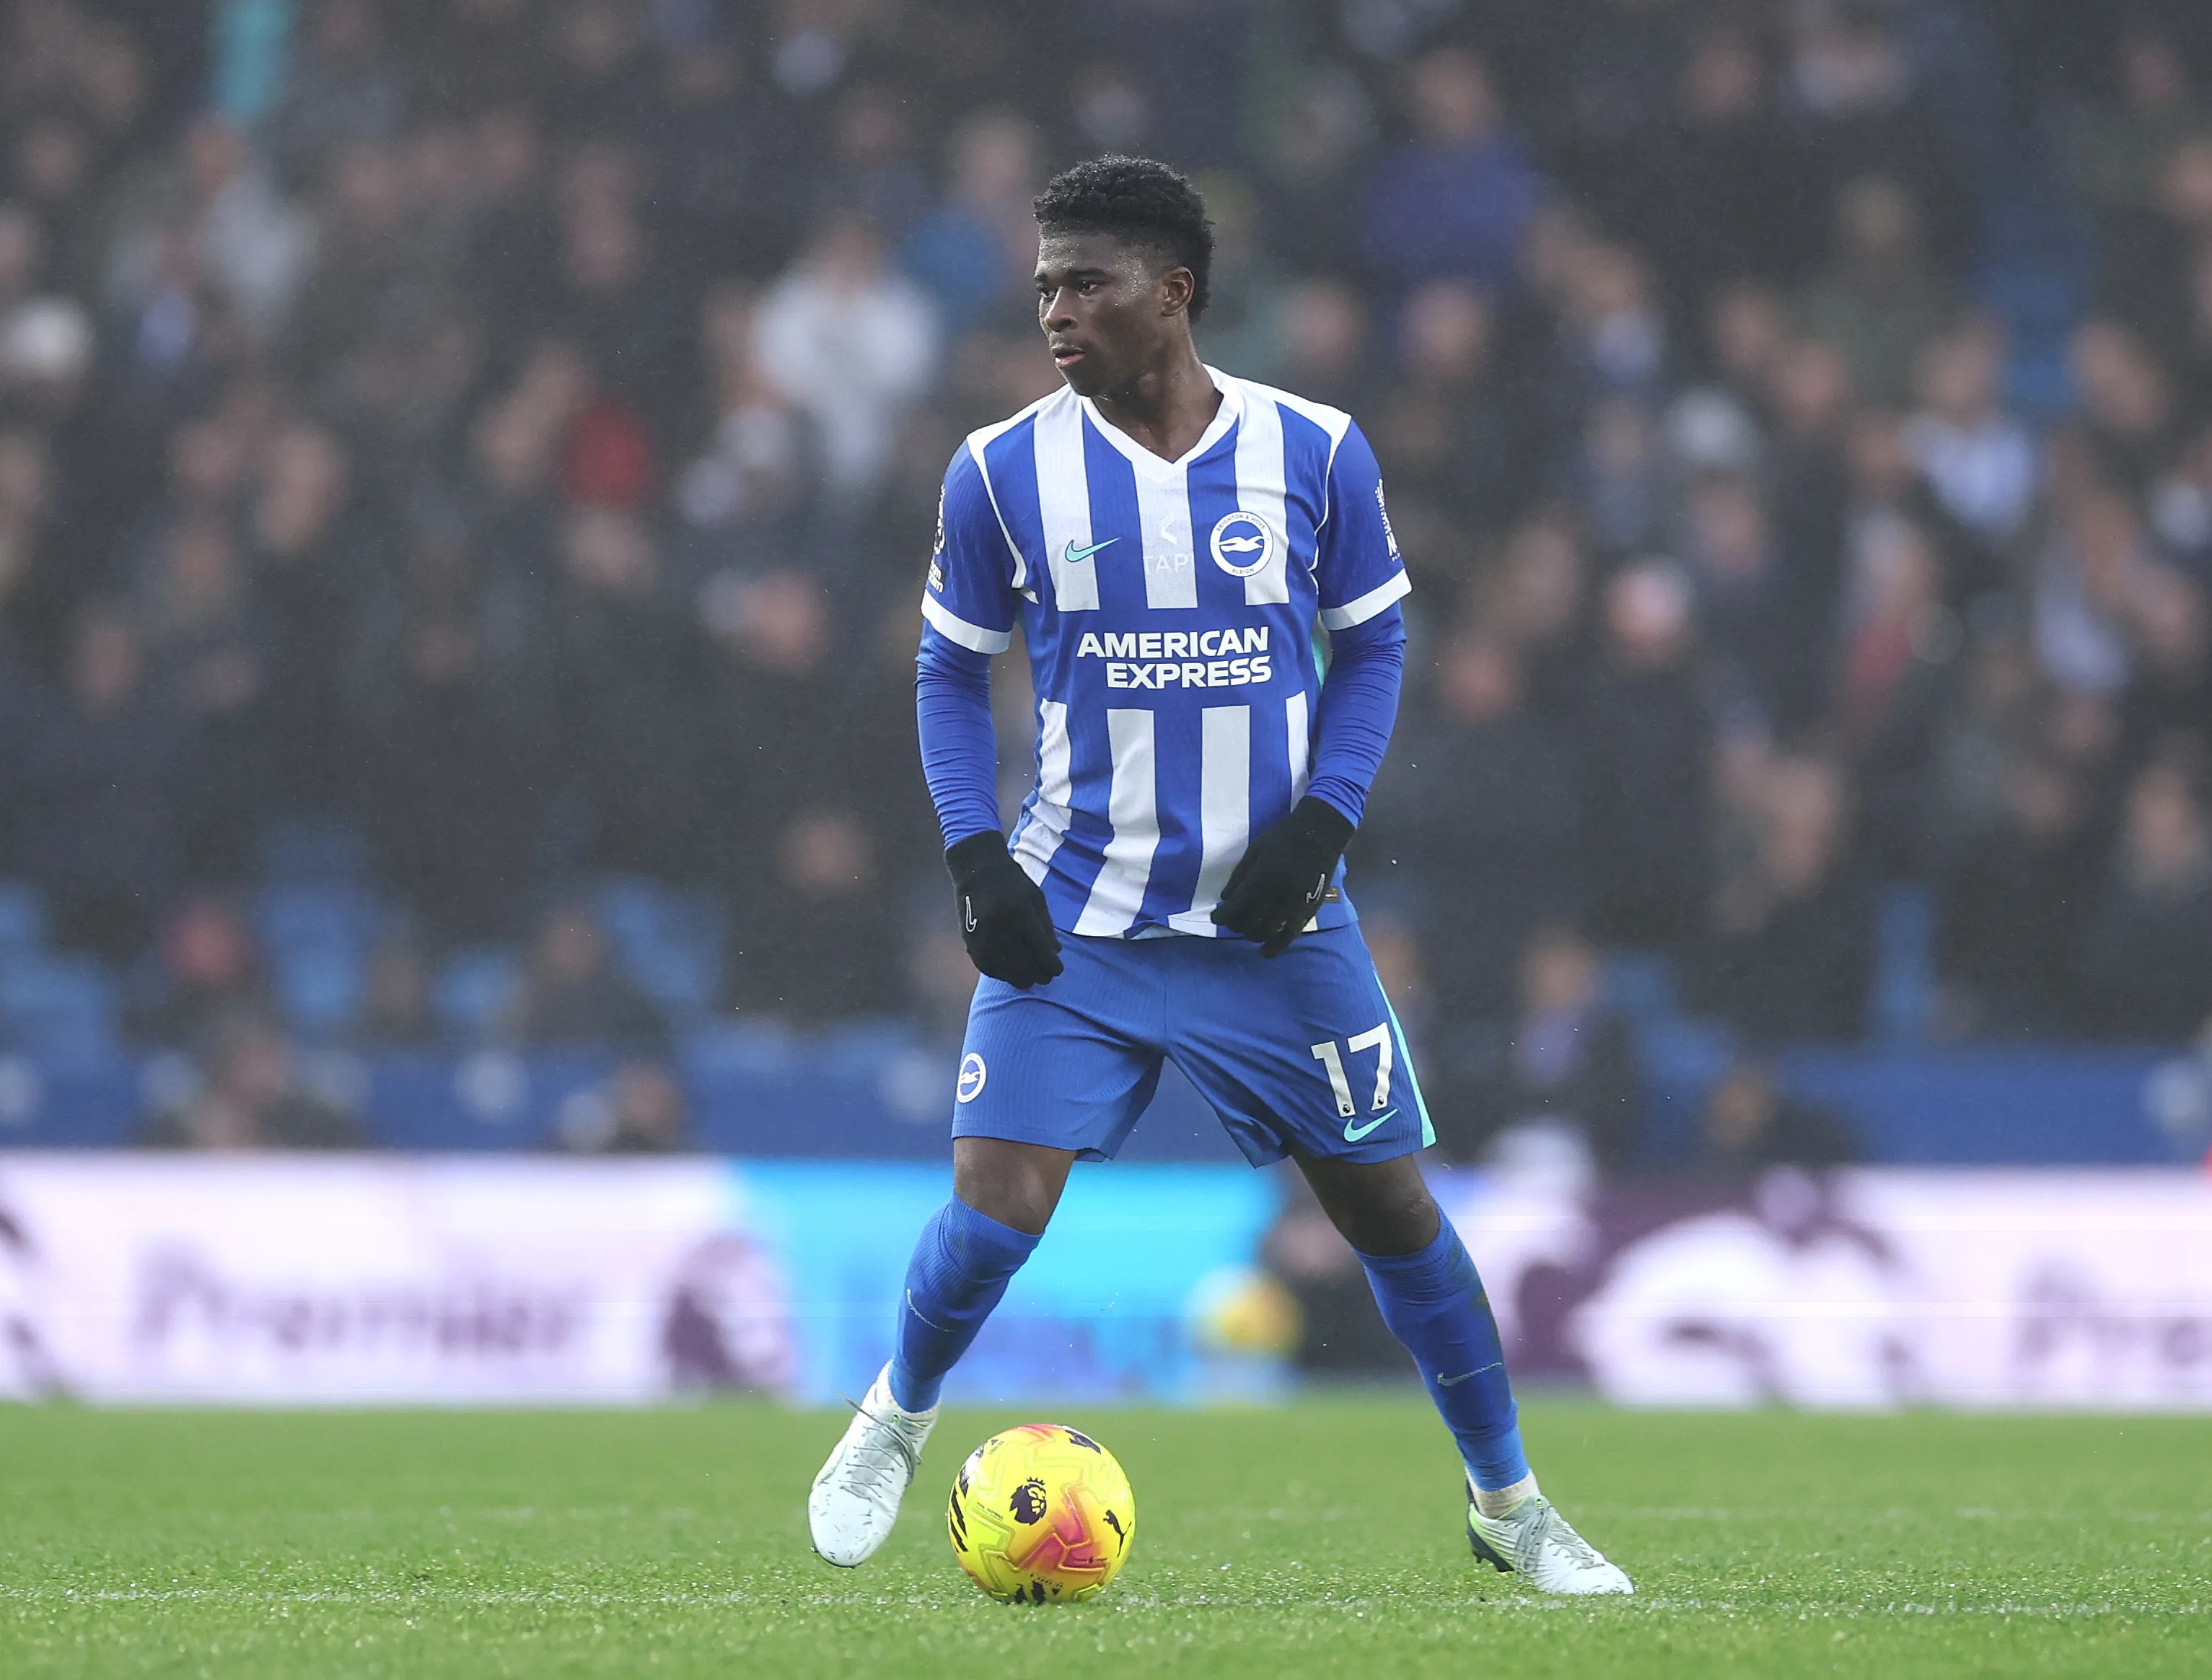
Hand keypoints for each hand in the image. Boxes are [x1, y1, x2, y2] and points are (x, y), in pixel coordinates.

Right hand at [947, 833, 1063, 987]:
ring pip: (1005, 970)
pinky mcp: (970, 940)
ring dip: (1020, 979)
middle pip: (1024, 965)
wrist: (977, 869)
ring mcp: (983, 936)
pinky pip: (987, 967)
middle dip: (1038, 976)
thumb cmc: (1013, 882)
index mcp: (1021, 914)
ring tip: (1029, 980)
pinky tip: (1009, 974)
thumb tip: (1056, 953)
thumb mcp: (1036, 898)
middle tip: (1045, 979)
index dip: (1052, 967)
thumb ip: (1046, 927)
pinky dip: (1000, 974)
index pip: (1042, 953)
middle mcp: (1001, 927)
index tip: (1057, 970)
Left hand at [1210, 796, 1354, 956]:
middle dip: (1235, 925)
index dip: (1221, 917)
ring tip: (1246, 930)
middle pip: (1248, 922)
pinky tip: (1264, 953)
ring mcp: (1293, 906)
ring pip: (1265, 932)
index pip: (1235, 908)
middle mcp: (1275, 897)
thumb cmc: (1283, 838)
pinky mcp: (1307, 912)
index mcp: (1261, 879)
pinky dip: (1275, 947)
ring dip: (1250, 934)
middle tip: (1231, 921)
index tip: (1215, 918)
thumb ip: (1239, 875)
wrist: (1320, 835)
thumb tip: (1225, 899)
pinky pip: (1289, 936)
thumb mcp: (1255, 850)